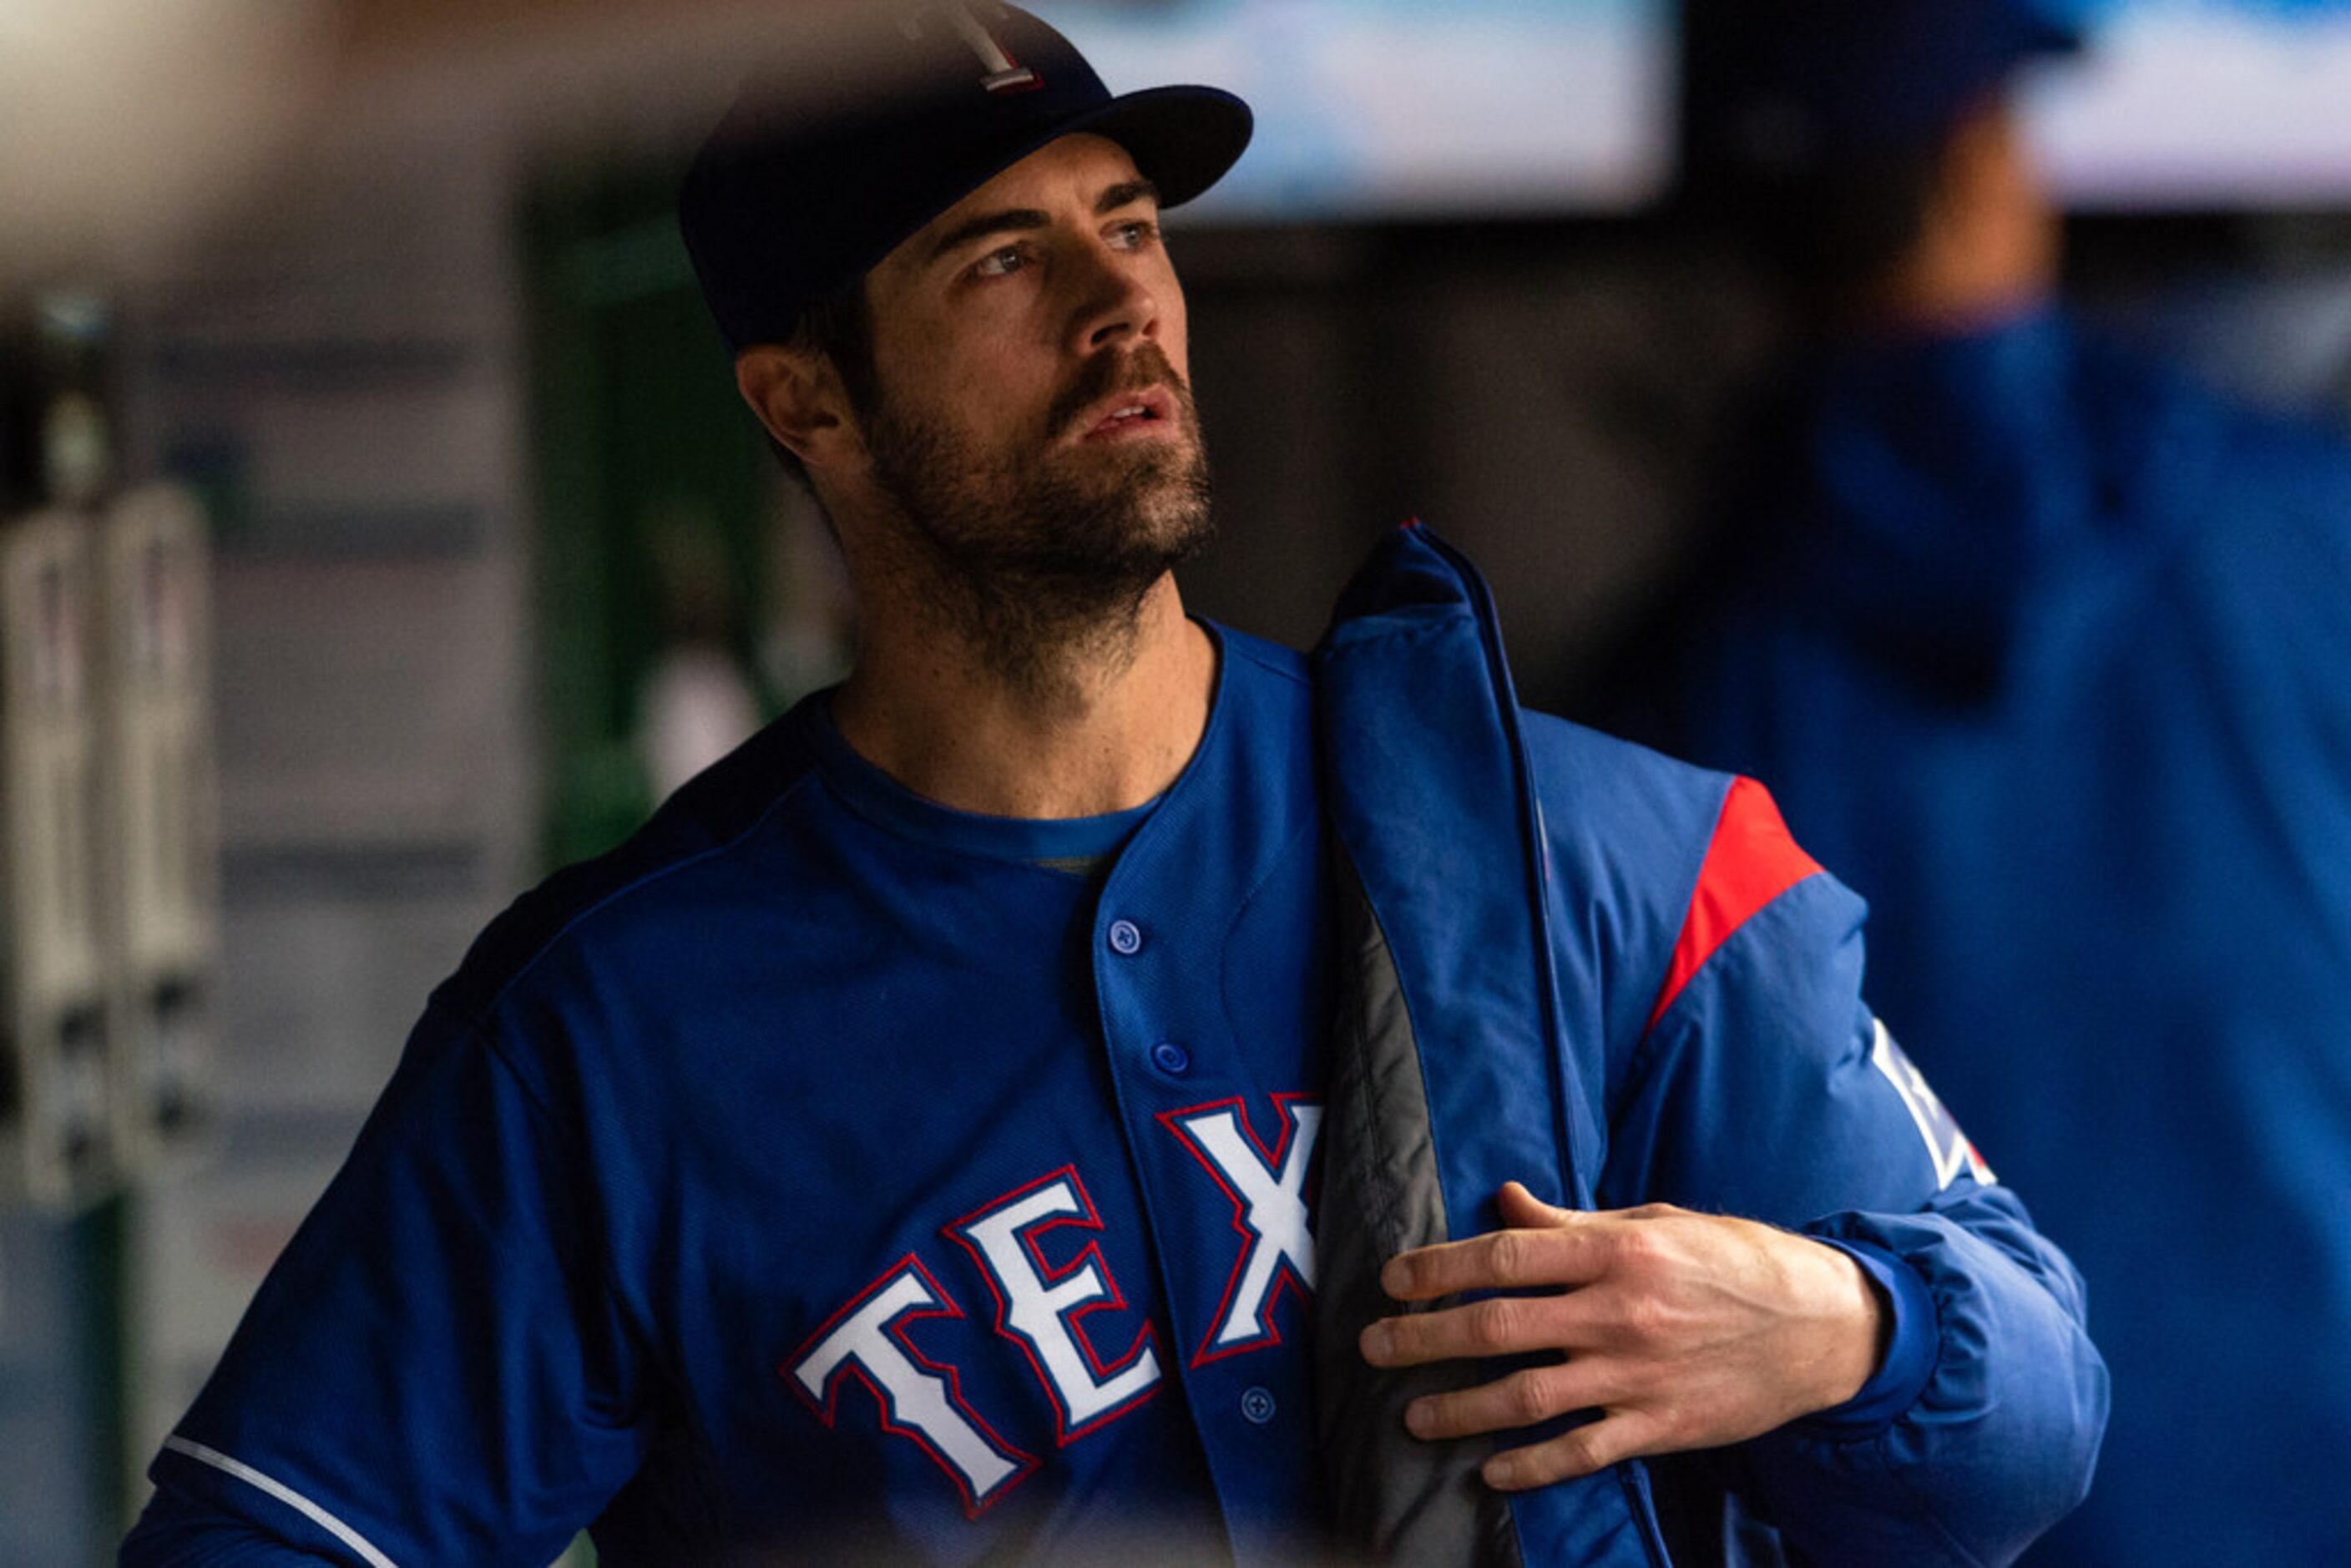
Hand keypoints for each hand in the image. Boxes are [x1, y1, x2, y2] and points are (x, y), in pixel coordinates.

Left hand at [1358, 1183, 1884, 1489]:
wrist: (1826, 1325)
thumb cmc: (1734, 1261)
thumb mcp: (1655, 1222)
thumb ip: (1573, 1223)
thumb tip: (1505, 1201)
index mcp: (1616, 1251)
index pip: (1503, 1257)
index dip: (1438, 1269)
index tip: (1392, 1279)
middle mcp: (1619, 1312)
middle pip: (1498, 1327)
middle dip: (1424, 1338)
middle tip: (1373, 1347)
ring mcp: (1638, 1374)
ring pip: (1527, 1396)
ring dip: (1461, 1408)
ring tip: (1414, 1417)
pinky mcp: (1661, 1426)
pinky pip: (1582, 1451)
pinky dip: (1532, 1466)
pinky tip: (1492, 1471)